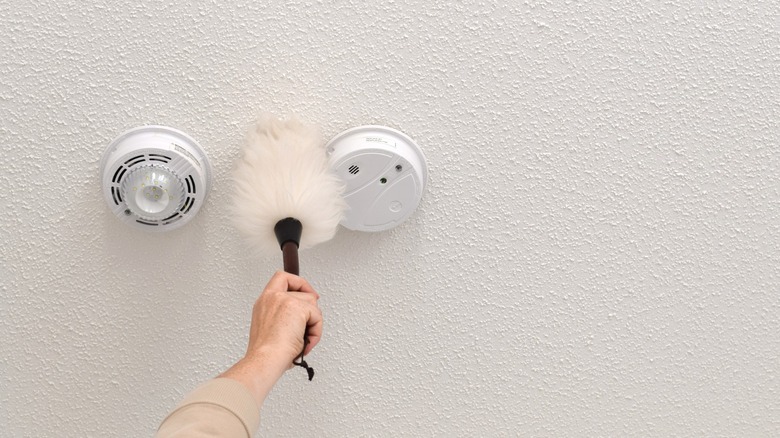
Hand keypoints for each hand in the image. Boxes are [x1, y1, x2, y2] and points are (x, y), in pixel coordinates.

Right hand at [219, 271, 322, 403]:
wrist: (265, 360)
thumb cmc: (266, 354)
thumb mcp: (270, 329)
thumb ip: (283, 316)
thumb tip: (303, 320)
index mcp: (264, 302)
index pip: (282, 278)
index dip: (298, 283)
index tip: (306, 293)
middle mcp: (272, 297)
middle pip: (303, 291)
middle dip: (310, 308)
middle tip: (310, 323)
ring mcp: (284, 300)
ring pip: (312, 303)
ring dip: (313, 323)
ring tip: (304, 340)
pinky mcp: (298, 308)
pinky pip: (317, 316)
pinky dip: (316, 331)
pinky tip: (306, 342)